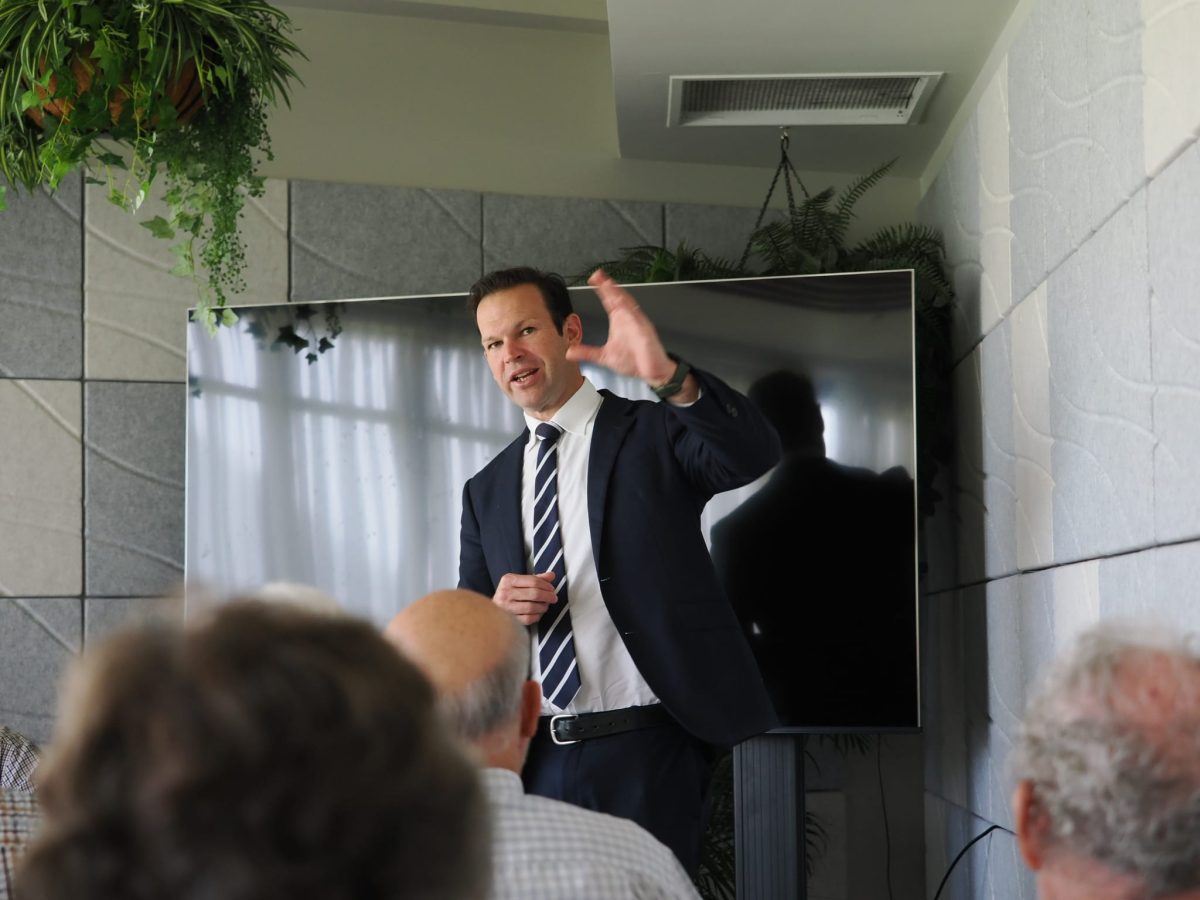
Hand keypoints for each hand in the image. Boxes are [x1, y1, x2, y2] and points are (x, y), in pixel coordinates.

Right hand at [493, 571, 557, 624]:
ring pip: (532, 607)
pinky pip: (528, 619)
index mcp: (508, 580)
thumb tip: (552, 575)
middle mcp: (505, 593)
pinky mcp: (508, 620)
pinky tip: (538, 613)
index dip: (546, 585)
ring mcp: (506, 607)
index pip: (533, 581)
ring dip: (543, 607)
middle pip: (534, 594)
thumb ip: (536, 579)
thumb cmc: (510, 594)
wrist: (492, 609)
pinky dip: (537, 616)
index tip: (552, 589)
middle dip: (548, 596)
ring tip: (546, 605)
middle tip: (553, 598)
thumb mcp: (520, 582)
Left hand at [567, 269, 675, 384]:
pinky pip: (637, 317)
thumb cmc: (633, 361)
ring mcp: (637, 323)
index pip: (609, 301)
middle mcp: (628, 318)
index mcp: (619, 321)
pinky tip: (623, 301)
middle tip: (597, 275)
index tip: (594, 279)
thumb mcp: (604, 357)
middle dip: (608, 286)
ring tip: (608, 283)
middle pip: (617, 297)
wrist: (651, 372)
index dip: (602, 290)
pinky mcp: (644, 330)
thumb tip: (570, 352)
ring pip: (627, 303)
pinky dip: (630, 309)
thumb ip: (587, 352)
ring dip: (618, 293)